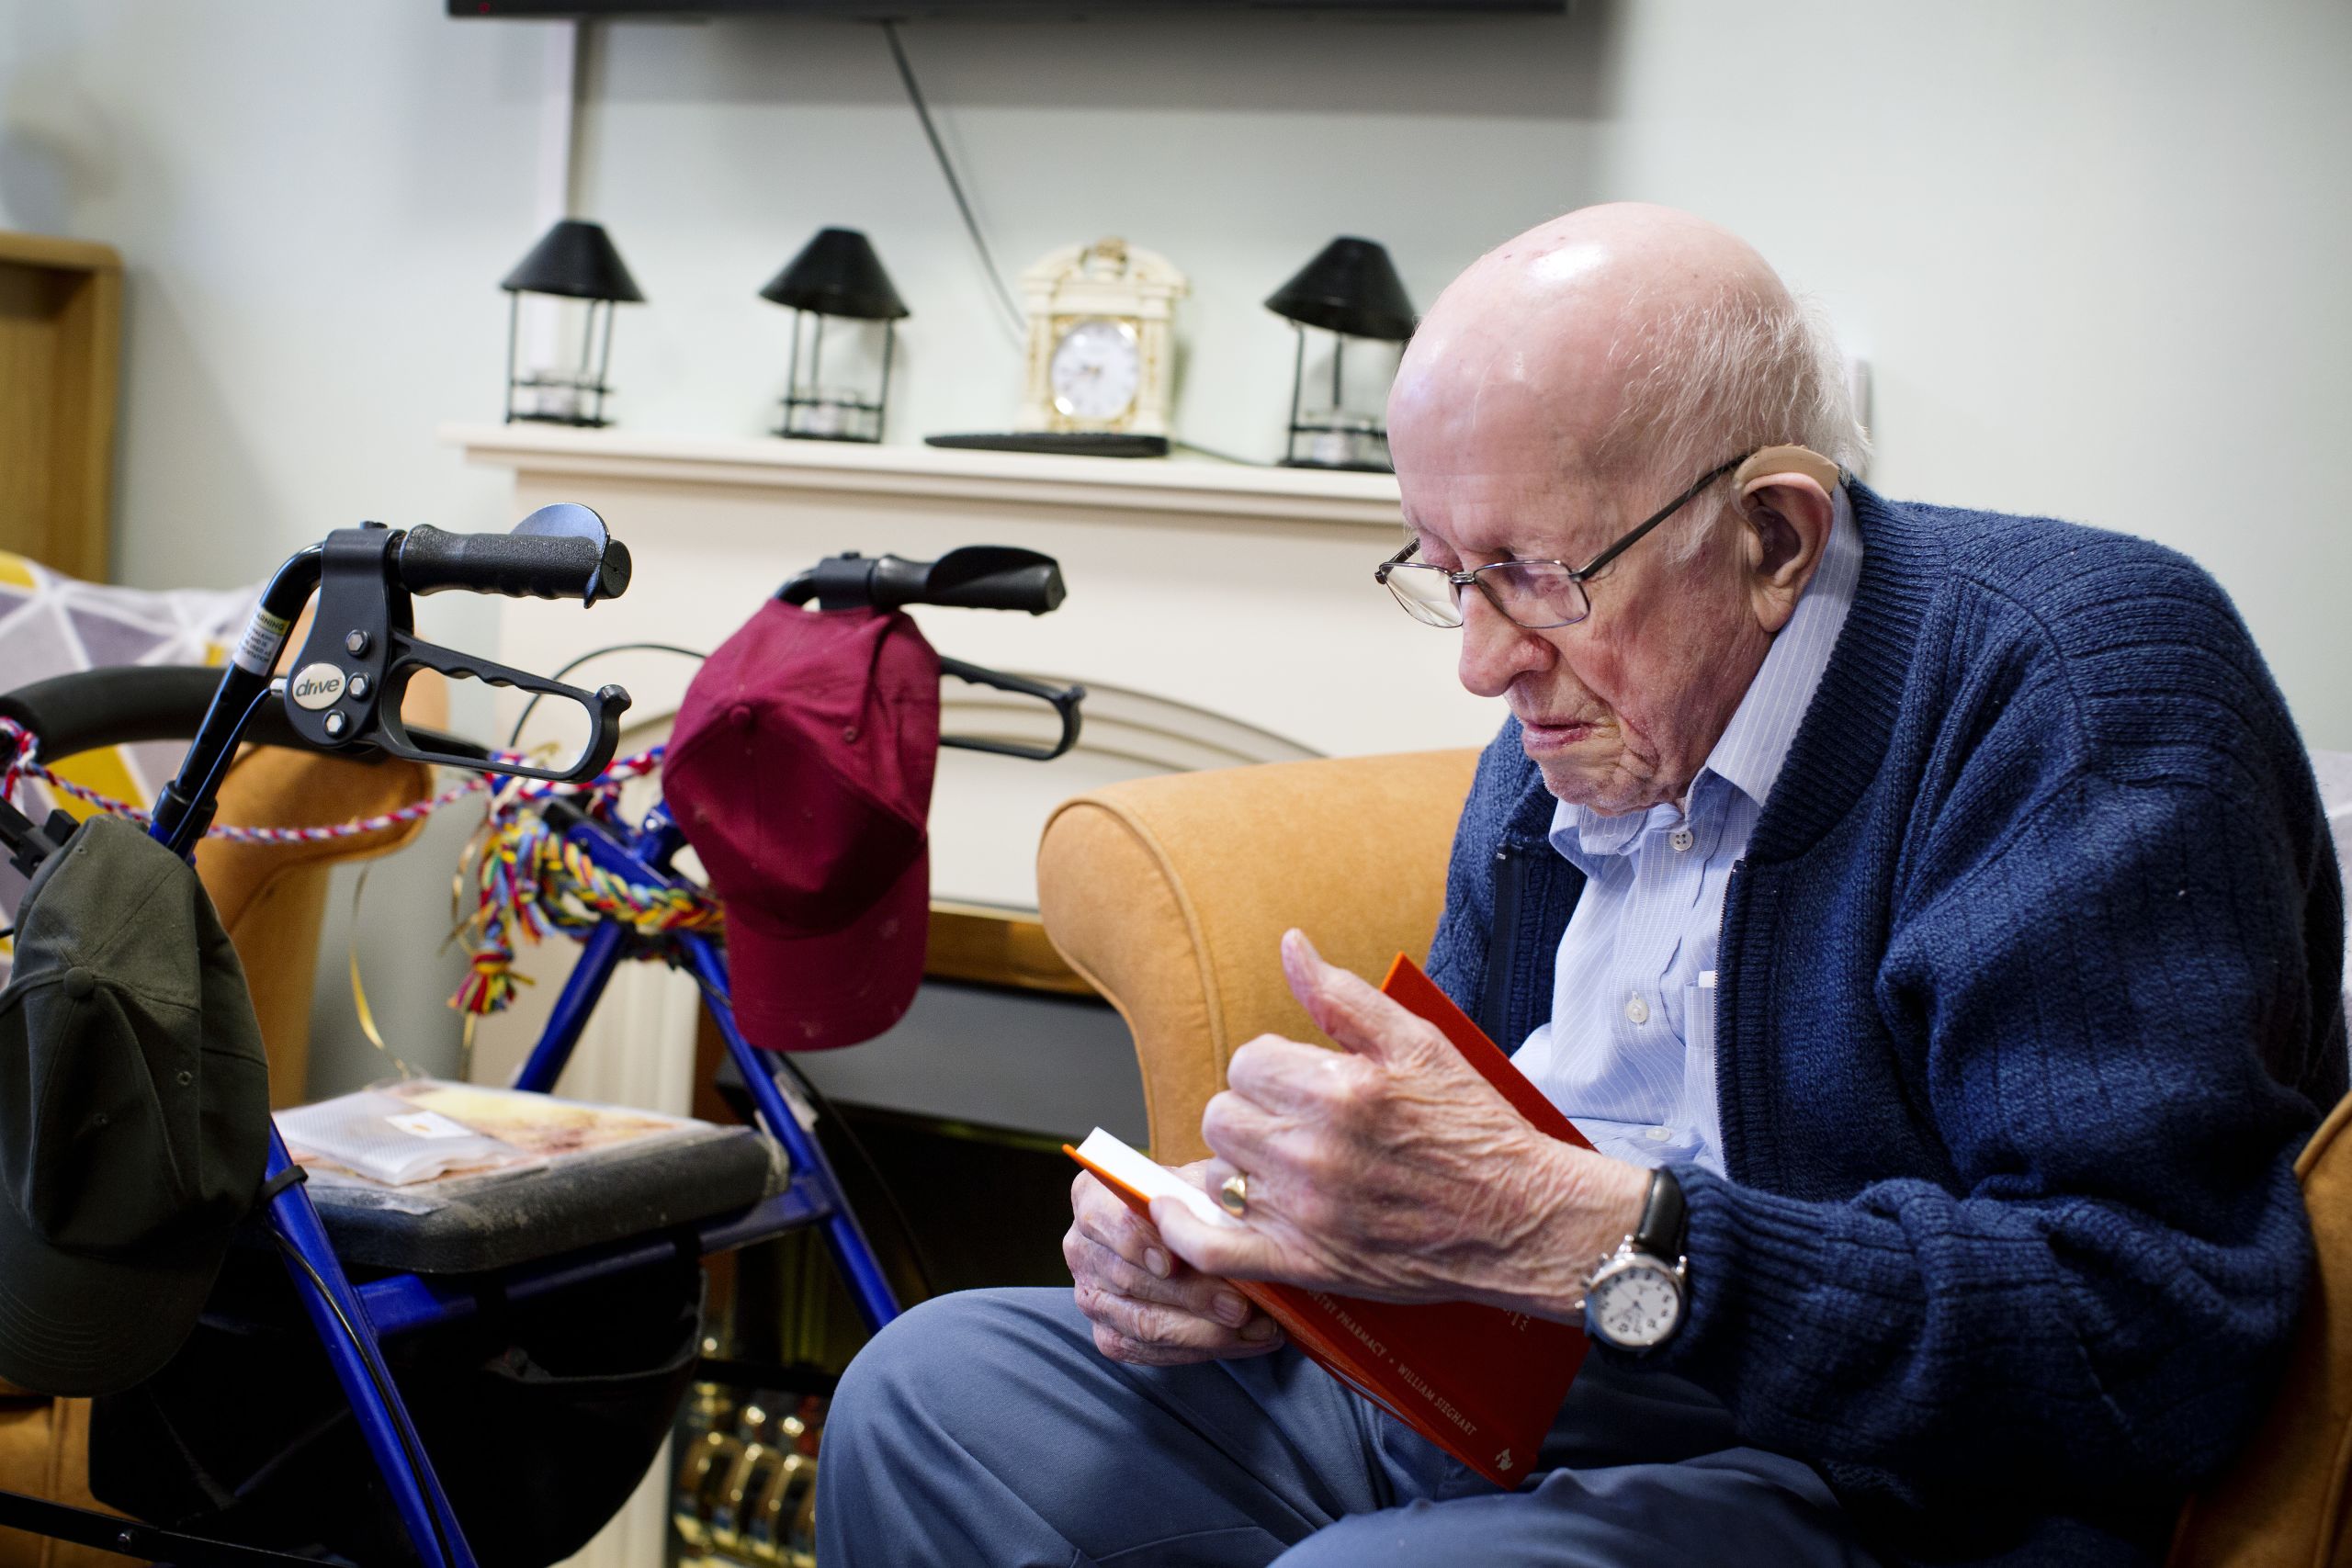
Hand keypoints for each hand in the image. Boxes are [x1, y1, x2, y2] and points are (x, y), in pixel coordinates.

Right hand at [1064, 1159, 1286, 1364]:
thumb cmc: (1195, 1204)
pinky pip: (1151, 1352)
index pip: (1106, 1220)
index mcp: (1093, 1198)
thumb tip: (1224, 1202)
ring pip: (1143, 1323)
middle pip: (1130, 1278)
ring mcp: (1092, 1296)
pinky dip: (1201, 1350)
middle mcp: (1081, 1248)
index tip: (1173, 1262)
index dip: (1137, 1242)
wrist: (1188, 1236)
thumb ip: (1203, 1191)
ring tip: (1256, 1327)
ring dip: (1205, 1331)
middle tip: (1241, 1305)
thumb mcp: (1200, 1183)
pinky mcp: (1110, 1335)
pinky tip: (1242, 1342)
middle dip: (1191, 1296)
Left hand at [1149, 930, 1648, 1319]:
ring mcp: (1307, 1213)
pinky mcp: (1307, 1263)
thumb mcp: (1419, 1042)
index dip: (1273, 1068)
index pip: (1249, 1062)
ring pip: (1218, 1169)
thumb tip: (1290, 947)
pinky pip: (1212, 1248)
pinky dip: (1182, 1230)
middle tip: (1294, 1123)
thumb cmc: (1476, 1129)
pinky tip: (1175, 1210)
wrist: (1521, 1218)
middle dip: (1252, 1110)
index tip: (1303, 1083)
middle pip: (1223, 1113)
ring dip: (1241, 1163)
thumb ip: (1343, 996)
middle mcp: (1316, 1151)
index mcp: (1340, 1090)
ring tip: (1282, 1166)